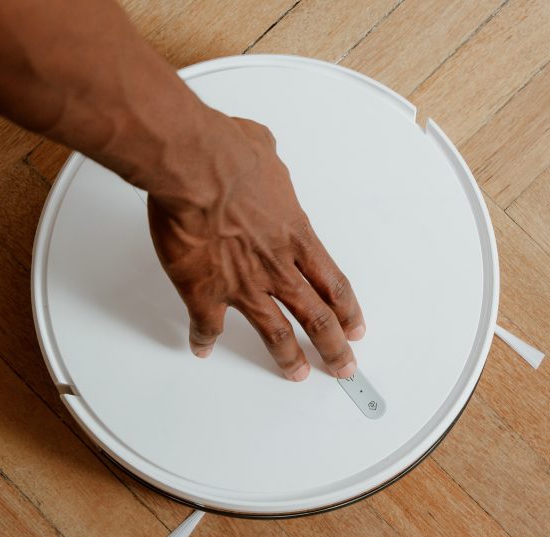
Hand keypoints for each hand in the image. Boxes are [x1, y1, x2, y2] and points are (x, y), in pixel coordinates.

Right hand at [146, 114, 364, 380]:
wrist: (194, 167)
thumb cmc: (228, 154)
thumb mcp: (263, 150)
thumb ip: (268, 165)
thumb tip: (260, 153)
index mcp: (296, 235)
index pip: (334, 283)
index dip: (348, 310)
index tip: (356, 327)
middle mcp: (277, 266)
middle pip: (318, 318)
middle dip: (334, 347)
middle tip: (343, 366)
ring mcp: (244, 284)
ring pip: (277, 334)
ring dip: (289, 358)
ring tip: (297, 374)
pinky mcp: (205, 292)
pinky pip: (208, 326)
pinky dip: (204, 340)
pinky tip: (203, 348)